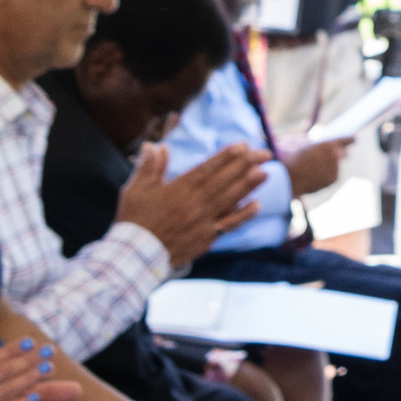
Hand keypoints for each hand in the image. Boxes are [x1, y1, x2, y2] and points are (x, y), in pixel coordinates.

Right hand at [116, 142, 265, 264]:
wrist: (135, 255)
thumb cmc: (134, 220)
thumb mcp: (136, 190)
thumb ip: (149, 167)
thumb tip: (155, 145)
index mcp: (178, 190)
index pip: (207, 169)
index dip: (226, 157)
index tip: (243, 146)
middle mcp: (195, 204)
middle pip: (224, 182)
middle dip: (245, 166)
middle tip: (264, 154)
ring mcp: (203, 222)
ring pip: (230, 200)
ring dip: (249, 186)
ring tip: (266, 173)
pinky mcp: (206, 238)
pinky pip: (228, 225)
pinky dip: (243, 215)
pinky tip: (257, 205)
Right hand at [284, 139, 350, 197]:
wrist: (288, 178)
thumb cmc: (291, 158)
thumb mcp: (300, 143)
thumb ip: (315, 143)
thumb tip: (320, 143)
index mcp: (328, 144)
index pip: (345, 140)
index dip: (349, 139)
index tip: (354, 139)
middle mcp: (335, 156)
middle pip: (343, 154)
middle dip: (341, 154)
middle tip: (342, 154)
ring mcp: (335, 169)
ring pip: (335, 166)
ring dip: (329, 166)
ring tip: (313, 168)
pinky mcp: (333, 179)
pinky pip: (331, 175)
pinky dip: (325, 176)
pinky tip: (314, 176)